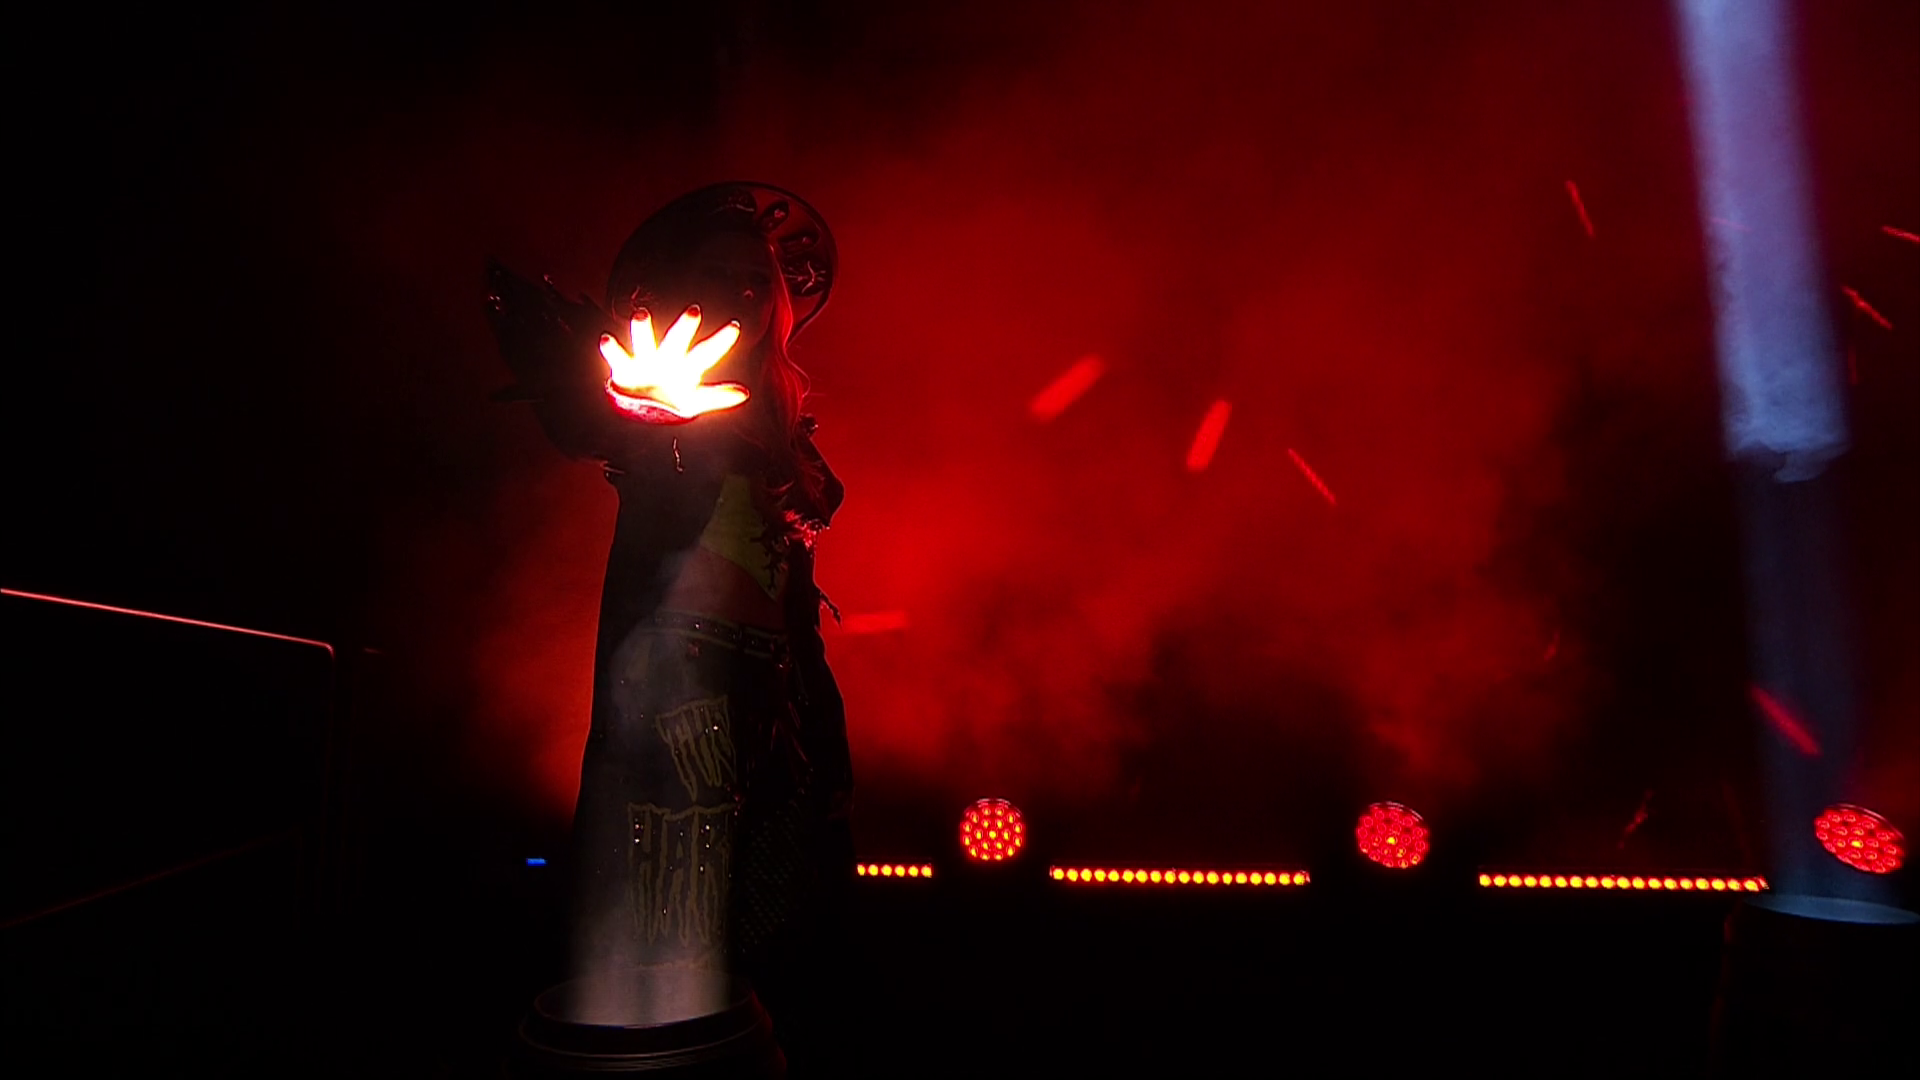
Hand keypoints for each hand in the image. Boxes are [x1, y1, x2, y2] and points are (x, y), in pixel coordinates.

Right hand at [599, 306, 749, 423]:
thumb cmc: (668, 400)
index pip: (707, 352)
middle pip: (677, 339)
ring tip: (641, 315)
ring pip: (644, 340)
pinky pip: (616, 355)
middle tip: (695, 310)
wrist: (636, 409)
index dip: (721, 341)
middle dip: (685, 326)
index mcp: (685, 365)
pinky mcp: (623, 368)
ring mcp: (644, 360)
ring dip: (642, 328)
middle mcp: (666, 357)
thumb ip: (717, 396)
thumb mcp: (693, 401)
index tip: (735, 327)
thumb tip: (745, 393)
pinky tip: (606, 338)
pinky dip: (610, 348)